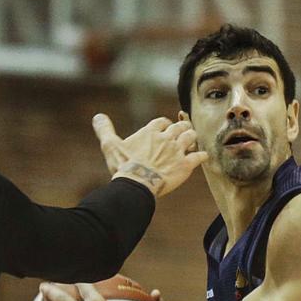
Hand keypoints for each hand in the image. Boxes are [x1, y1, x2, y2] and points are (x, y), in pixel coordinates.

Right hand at [92, 114, 207, 197]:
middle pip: (180, 127)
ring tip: (192, 139)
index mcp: (150, 132)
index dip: (165, 124)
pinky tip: (203, 156)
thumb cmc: (123, 166)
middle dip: (182, 127)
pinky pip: (199, 157)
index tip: (165, 127)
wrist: (137, 184)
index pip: (162, 122)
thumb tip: (97, 116)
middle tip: (183, 130)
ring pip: (191, 137)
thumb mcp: (110, 145)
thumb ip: (105, 129)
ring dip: (192, 137)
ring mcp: (177, 151)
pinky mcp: (185, 165)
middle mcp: (166, 139)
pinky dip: (202, 155)